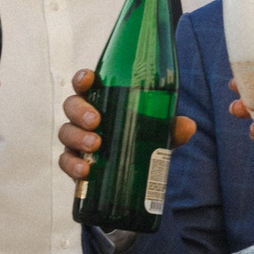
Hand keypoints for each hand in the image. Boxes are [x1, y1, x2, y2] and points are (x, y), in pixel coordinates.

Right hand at [58, 68, 197, 182]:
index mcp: (101, 101)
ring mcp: (76, 140)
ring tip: (96, 146)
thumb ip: (170, 127)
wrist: (133, 174)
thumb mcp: (158, 132)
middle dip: (80, 111)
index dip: (82, 79)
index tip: (89, 79)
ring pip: (66, 133)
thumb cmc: (140, 140)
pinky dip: (73, 166)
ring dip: (77, 137)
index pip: (86, 84)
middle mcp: (84, 118)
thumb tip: (187, 126)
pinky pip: (66, 162)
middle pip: (71, 106)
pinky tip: (85, 171)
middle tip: (96, 121)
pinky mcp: (75, 162)